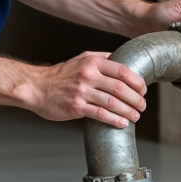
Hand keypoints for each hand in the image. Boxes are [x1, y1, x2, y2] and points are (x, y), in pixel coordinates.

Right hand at [24, 52, 147, 127]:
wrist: (36, 87)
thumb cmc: (60, 74)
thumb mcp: (82, 59)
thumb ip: (102, 58)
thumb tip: (123, 59)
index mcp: (92, 63)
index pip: (122, 71)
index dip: (137, 82)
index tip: (144, 90)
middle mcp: (88, 75)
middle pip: (120, 88)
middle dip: (136, 99)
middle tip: (143, 105)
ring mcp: (82, 92)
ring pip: (112, 103)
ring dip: (128, 111)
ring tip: (136, 116)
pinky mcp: (76, 107)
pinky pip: (100, 114)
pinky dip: (114, 120)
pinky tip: (122, 123)